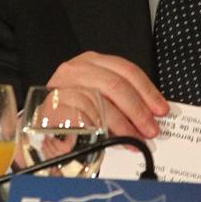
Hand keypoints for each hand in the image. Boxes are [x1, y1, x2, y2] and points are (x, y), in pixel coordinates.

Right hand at [46, 51, 168, 138]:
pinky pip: (82, 118)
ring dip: (122, 124)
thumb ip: (121, 99)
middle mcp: (77, 68)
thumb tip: (151, 115)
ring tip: (134, 139)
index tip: (161, 109)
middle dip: (137, 110)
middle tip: (150, 129)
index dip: (147, 91)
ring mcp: (63, 86)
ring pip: (100, 102)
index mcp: (93, 61)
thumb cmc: (73, 109)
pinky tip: (110, 140)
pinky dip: (100, 130)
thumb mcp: (98, 95)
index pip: (126, 70)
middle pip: (116, 85)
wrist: (40, 122)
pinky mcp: (53, 106)